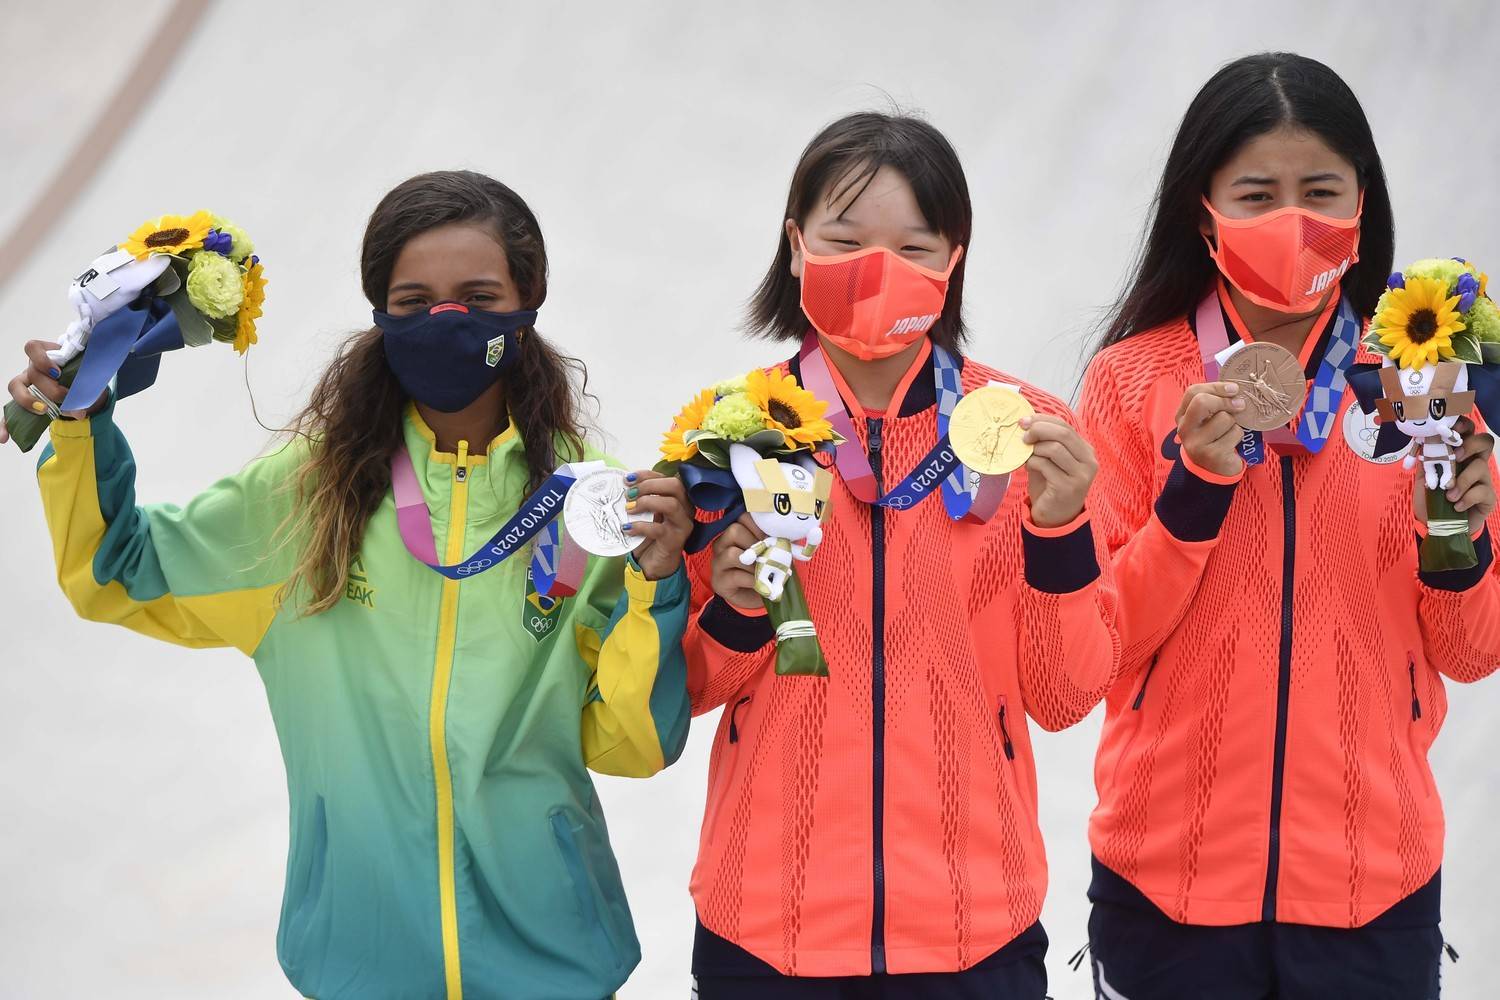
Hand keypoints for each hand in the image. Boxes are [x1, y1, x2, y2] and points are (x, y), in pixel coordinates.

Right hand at [4, 340, 107, 442]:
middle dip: (50, 389)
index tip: (57, 373)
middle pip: (32, 373)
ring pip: (15, 387)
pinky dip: (5, 425)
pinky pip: (9, 413)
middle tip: (66, 397)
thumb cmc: (86, 378)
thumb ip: (87, 386)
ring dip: (28, 400)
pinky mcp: (25, 402)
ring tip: (44, 411)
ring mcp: (27, 385)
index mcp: (49, 356)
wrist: (86, 391)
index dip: (42, 359)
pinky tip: (5, 438)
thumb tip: (81, 408)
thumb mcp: (90, 377)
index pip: (33, 348)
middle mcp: (34, 369)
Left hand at [621, 470, 693, 580]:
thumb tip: (625, 485)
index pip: (667, 478)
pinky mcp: (675, 541)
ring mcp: (683, 525)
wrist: (656, 563)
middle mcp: (686, 509)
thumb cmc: (651, 535)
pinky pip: (658, 529)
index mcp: (679, 498)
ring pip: (671, 504)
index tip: (628, 479)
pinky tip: (627, 528)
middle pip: (675, 486)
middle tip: (629, 494)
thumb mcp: (647, 513)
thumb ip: (642, 499)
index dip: (647, 475)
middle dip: (649, 485)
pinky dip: (640, 526)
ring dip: (646, 503)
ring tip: (629, 509)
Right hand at [710, 513, 767, 608]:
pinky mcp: (719, 582)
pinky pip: (735, 576)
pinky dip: (751, 579)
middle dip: (755, 543)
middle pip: (734, 531)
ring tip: (764, 571)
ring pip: (731, 554)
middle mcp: (722, 544)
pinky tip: (760, 583)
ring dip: (753, 563)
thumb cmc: (762, 569)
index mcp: (734, 533)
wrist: (754, 596)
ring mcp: (718, 563)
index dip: (759, 526)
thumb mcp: (769, 552)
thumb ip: (773, 542)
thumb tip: (785, 539)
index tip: (772, 538)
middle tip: (767, 555)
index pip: (742, 518)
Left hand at [1022, 414, 1097, 528]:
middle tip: (1023, 435)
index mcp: (1085, 450)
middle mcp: (1089, 461)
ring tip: (1026, 455)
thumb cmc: (1050, 485)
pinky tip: (1028, 466)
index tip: (1024, 421)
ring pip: (1055, 448)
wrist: (1055, 517)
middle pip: (1063, 434)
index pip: (1065, 427)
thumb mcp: (1049, 460)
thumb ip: (1044, 442)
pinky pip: (1046, 465)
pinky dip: (1033, 462)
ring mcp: (1081, 475)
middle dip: (1039, 430)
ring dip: (1035, 448)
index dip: (1043, 420)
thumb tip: (1026, 422)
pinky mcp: (1068, 487)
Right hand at [1176, 382, 1245, 477]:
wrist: (1213, 468)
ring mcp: (1196, 443)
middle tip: (1239, 405)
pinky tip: (1231, 442)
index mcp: (1182, 416)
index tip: (1233, 389)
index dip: (1216, 387)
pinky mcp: (1212, 455)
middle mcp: (1184, 429)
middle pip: (1202, 402)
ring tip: (1229, 430)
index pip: (1193, 392)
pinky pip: (1234, 433)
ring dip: (1234, 422)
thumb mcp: (1207, 418)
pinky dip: (1238, 435)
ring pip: (1224, 418)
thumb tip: (1234, 389)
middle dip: (1225, 401)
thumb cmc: (1213, 436)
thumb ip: (1214, 402)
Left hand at [1412, 417, 1495, 534]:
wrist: (1438, 525)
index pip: (1468, 432)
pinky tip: (1456, 506)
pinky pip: (1482, 491)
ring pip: (1481, 467)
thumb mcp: (1423, 478)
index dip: (1463, 425)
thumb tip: (1423, 442)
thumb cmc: (1432, 499)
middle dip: (1469, 445)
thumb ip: (1425, 461)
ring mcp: (1483, 479)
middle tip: (1455, 457)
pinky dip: (1466, 499)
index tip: (1450, 428)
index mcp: (1459, 455)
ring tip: (1448, 495)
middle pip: (1484, 441)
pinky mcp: (1488, 497)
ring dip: (1461, 481)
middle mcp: (1474, 463)